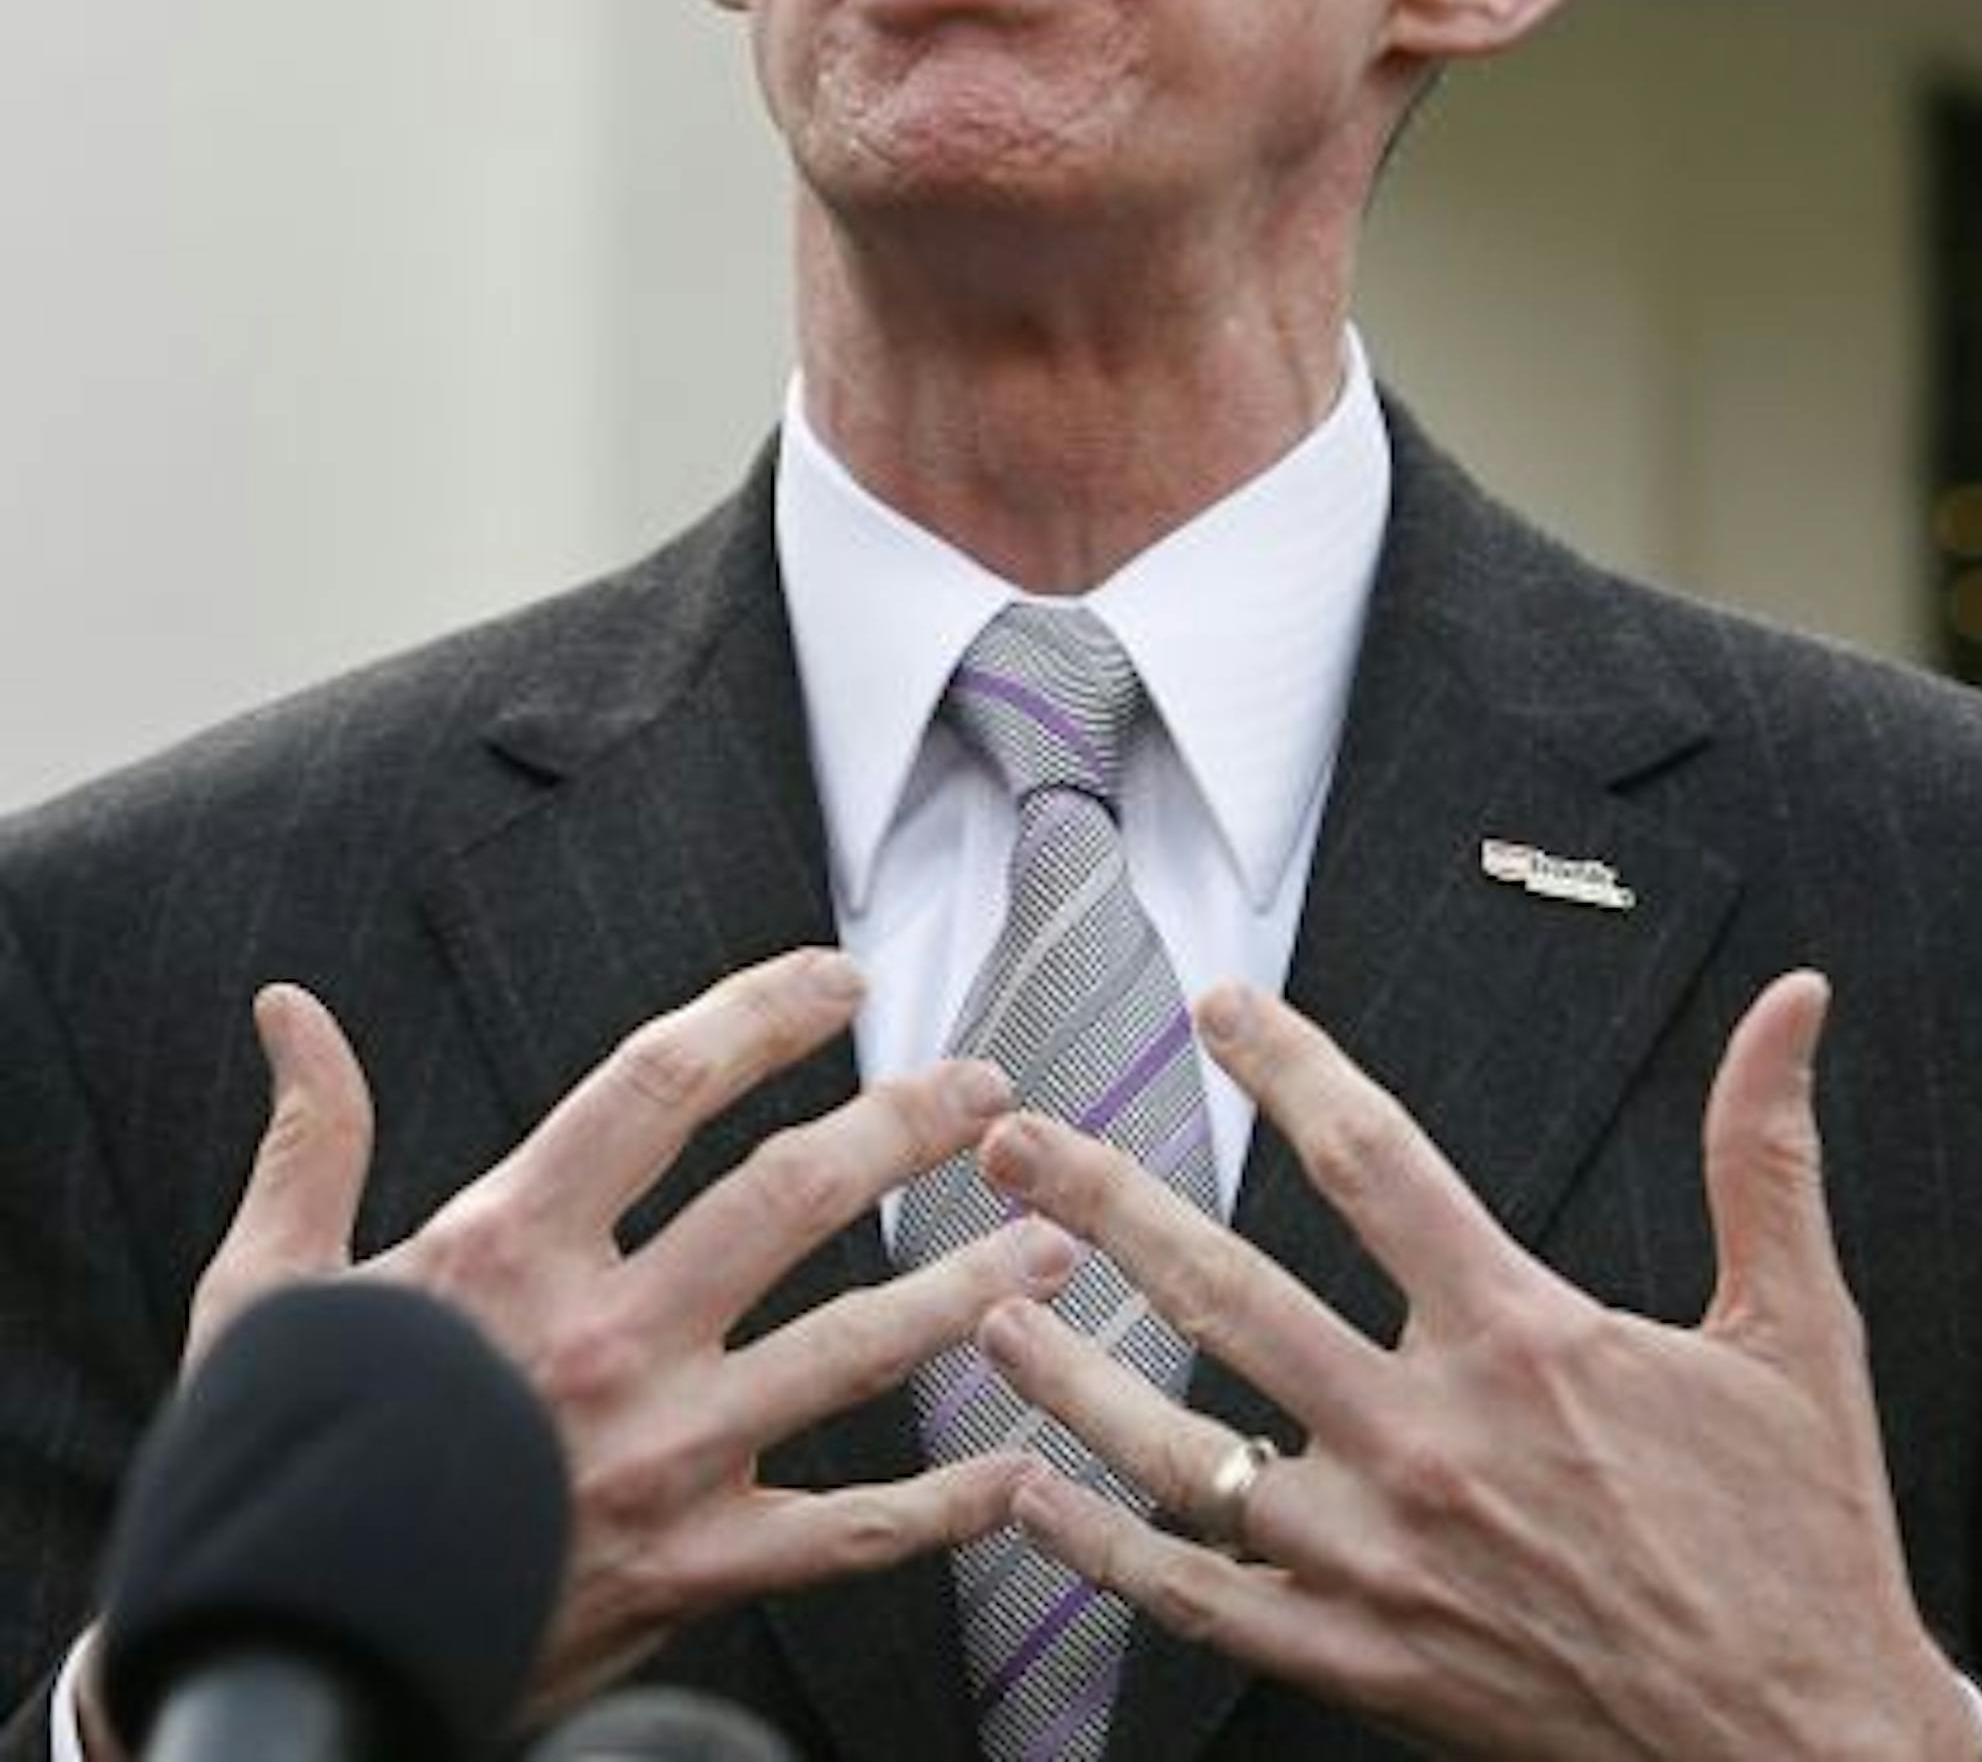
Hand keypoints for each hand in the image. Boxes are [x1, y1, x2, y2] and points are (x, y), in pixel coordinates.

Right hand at [182, 948, 1078, 1715]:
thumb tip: (288, 1008)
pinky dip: (944, 1508)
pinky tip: (1023, 1468)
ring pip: (848, 1354)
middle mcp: (601, 1339)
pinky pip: (843, 1535)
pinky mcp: (688, 1571)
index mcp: (505, 1248)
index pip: (659, 1087)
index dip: (759, 1012)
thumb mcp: (268, 1291)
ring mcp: (658, 1459)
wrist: (286, 1665)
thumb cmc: (286, 1463)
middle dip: (902, 1128)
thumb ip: (310, 1140)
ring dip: (966, 1291)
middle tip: (988, 1093)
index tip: (839, 975)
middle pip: (787, 1197)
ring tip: (1054, 1243)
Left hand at [975, 973, 1977, 1760]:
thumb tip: (1797, 1004)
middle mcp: (1430, 1440)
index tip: (1219, 1008)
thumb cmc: (1805, 1544)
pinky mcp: (1363, 1667)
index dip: (1288, 1066)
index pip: (1374, 1159)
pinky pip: (1197, 1602)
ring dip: (1070, 1370)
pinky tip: (1028, 1491)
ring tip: (982, 1302)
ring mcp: (1382, 1564)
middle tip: (1015, 1140)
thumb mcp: (1802, 1330)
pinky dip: (1100, 1549)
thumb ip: (1767, 1155)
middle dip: (1107, 1202)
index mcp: (1525, 1337)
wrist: (1811, 1760)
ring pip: (1181, 1454)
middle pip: (1230, 1291)